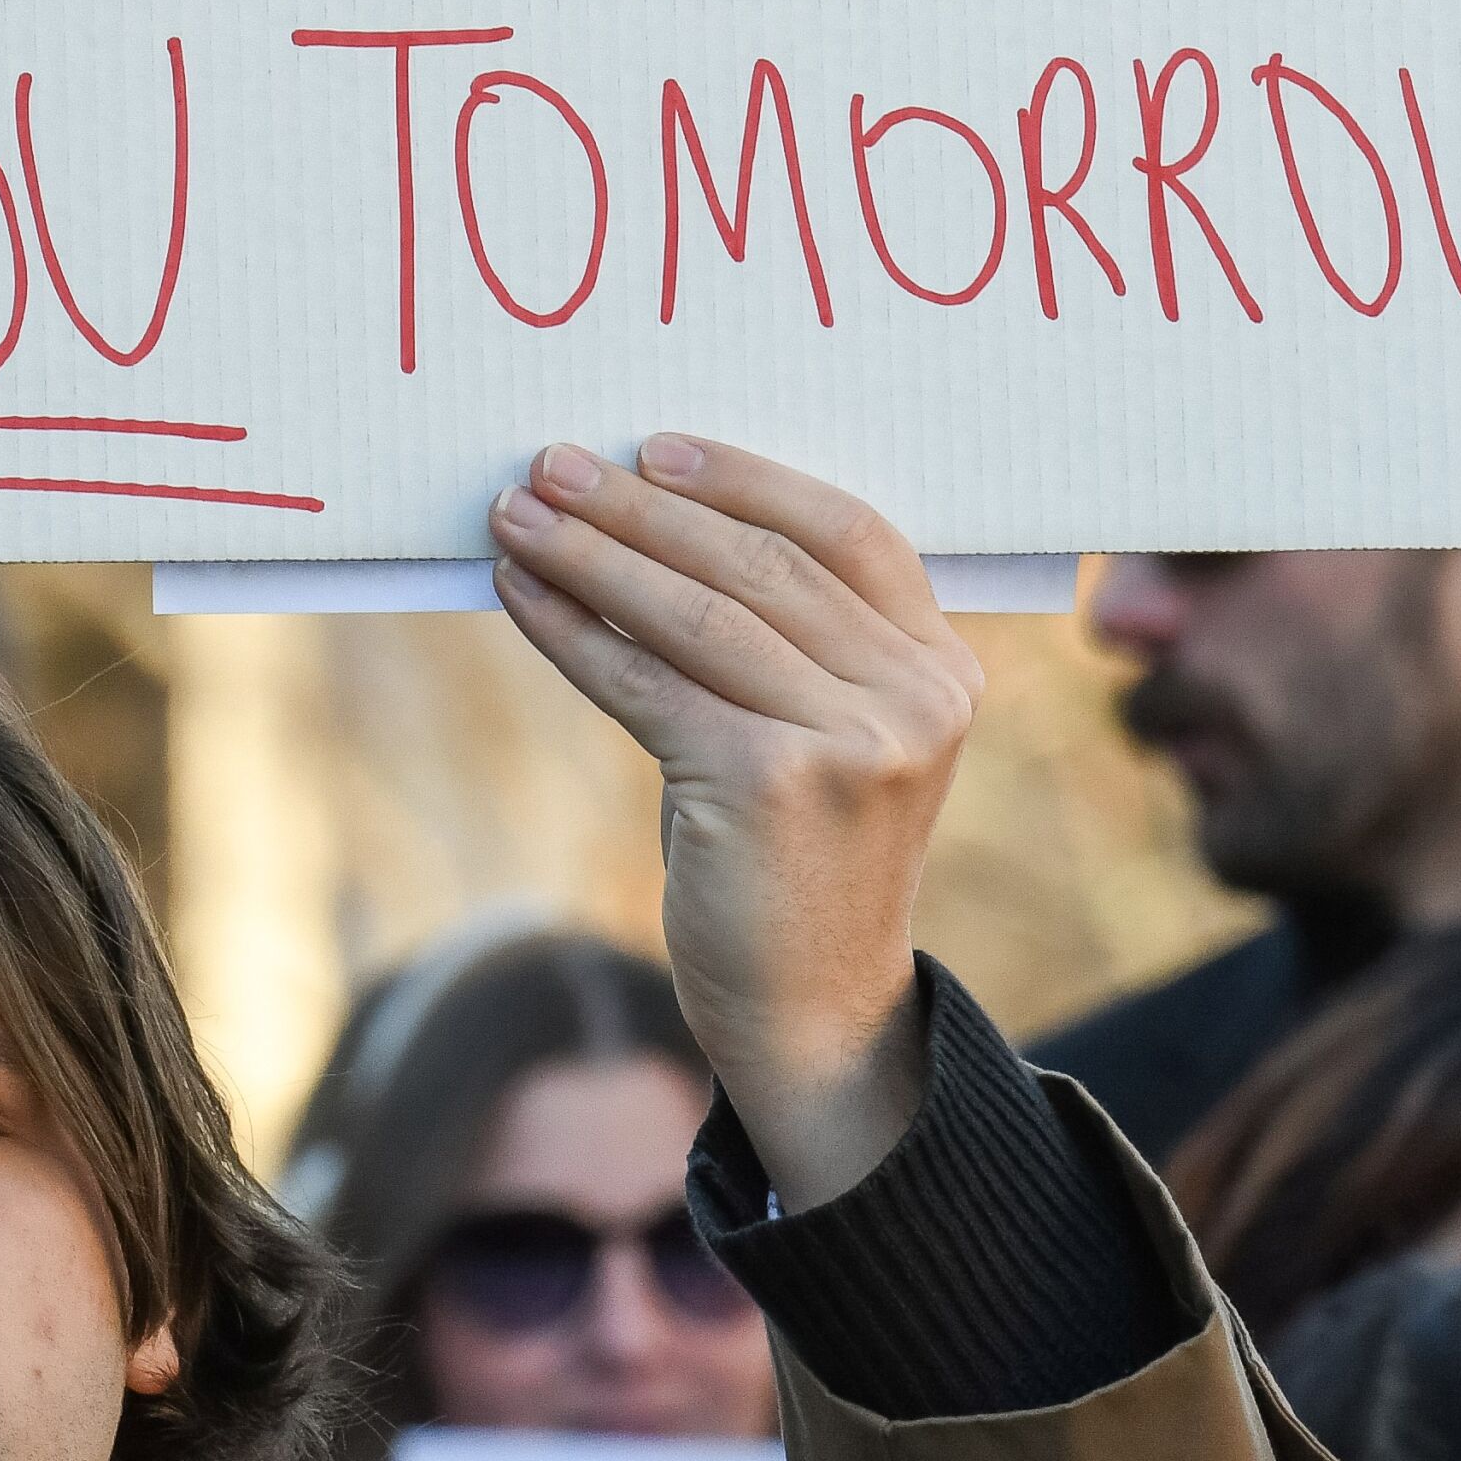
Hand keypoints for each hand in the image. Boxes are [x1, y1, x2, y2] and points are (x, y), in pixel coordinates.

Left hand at [483, 434, 980, 1206]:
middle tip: (551, 463)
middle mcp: (916, 698)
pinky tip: (520, 596)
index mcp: (944, 670)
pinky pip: (647, 682)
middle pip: (761, 563)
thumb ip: (798, 645)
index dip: (747, 478)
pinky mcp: (769, 783)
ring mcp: (851, 742)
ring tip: (515, 515)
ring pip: (698, 613)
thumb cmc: (801, 866)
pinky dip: (573, 632)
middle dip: (641, 507)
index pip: (850, 532)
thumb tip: (652, 522)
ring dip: (592, 554)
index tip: (653, 446)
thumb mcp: (835, 740)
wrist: (812, 1014)